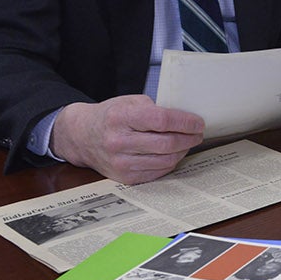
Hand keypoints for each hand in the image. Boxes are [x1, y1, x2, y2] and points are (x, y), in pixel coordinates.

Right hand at [51, 95, 205, 184]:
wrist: (82, 136)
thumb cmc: (111, 116)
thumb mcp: (130, 102)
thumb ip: (156, 109)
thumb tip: (186, 119)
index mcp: (121, 117)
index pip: (161, 121)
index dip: (185, 122)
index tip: (198, 123)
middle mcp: (118, 141)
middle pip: (166, 144)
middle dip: (189, 139)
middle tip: (197, 133)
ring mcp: (120, 162)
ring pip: (165, 160)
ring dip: (182, 151)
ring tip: (186, 142)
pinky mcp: (124, 177)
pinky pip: (157, 172)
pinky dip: (170, 163)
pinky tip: (172, 154)